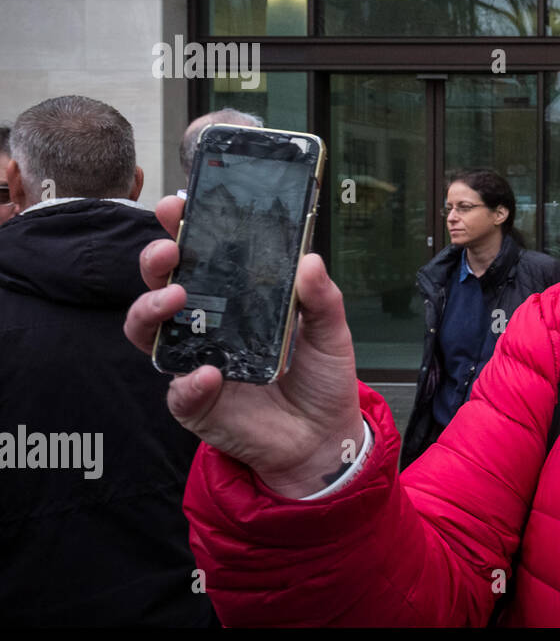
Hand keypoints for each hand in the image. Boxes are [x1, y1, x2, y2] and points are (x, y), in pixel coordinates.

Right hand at [124, 196, 365, 497]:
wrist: (324, 436)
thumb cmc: (320, 376)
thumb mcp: (330, 331)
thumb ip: (322, 298)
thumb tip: (310, 260)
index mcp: (235, 298)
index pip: (200, 256)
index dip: (182, 228)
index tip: (178, 204)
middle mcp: (206, 324)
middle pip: (160, 284)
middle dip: (155, 261)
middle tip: (170, 251)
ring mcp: (194, 362)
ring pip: (148, 332)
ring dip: (151, 310)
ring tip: (175, 298)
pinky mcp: (196, 403)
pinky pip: (178, 391)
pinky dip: (188, 382)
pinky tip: (208, 374)